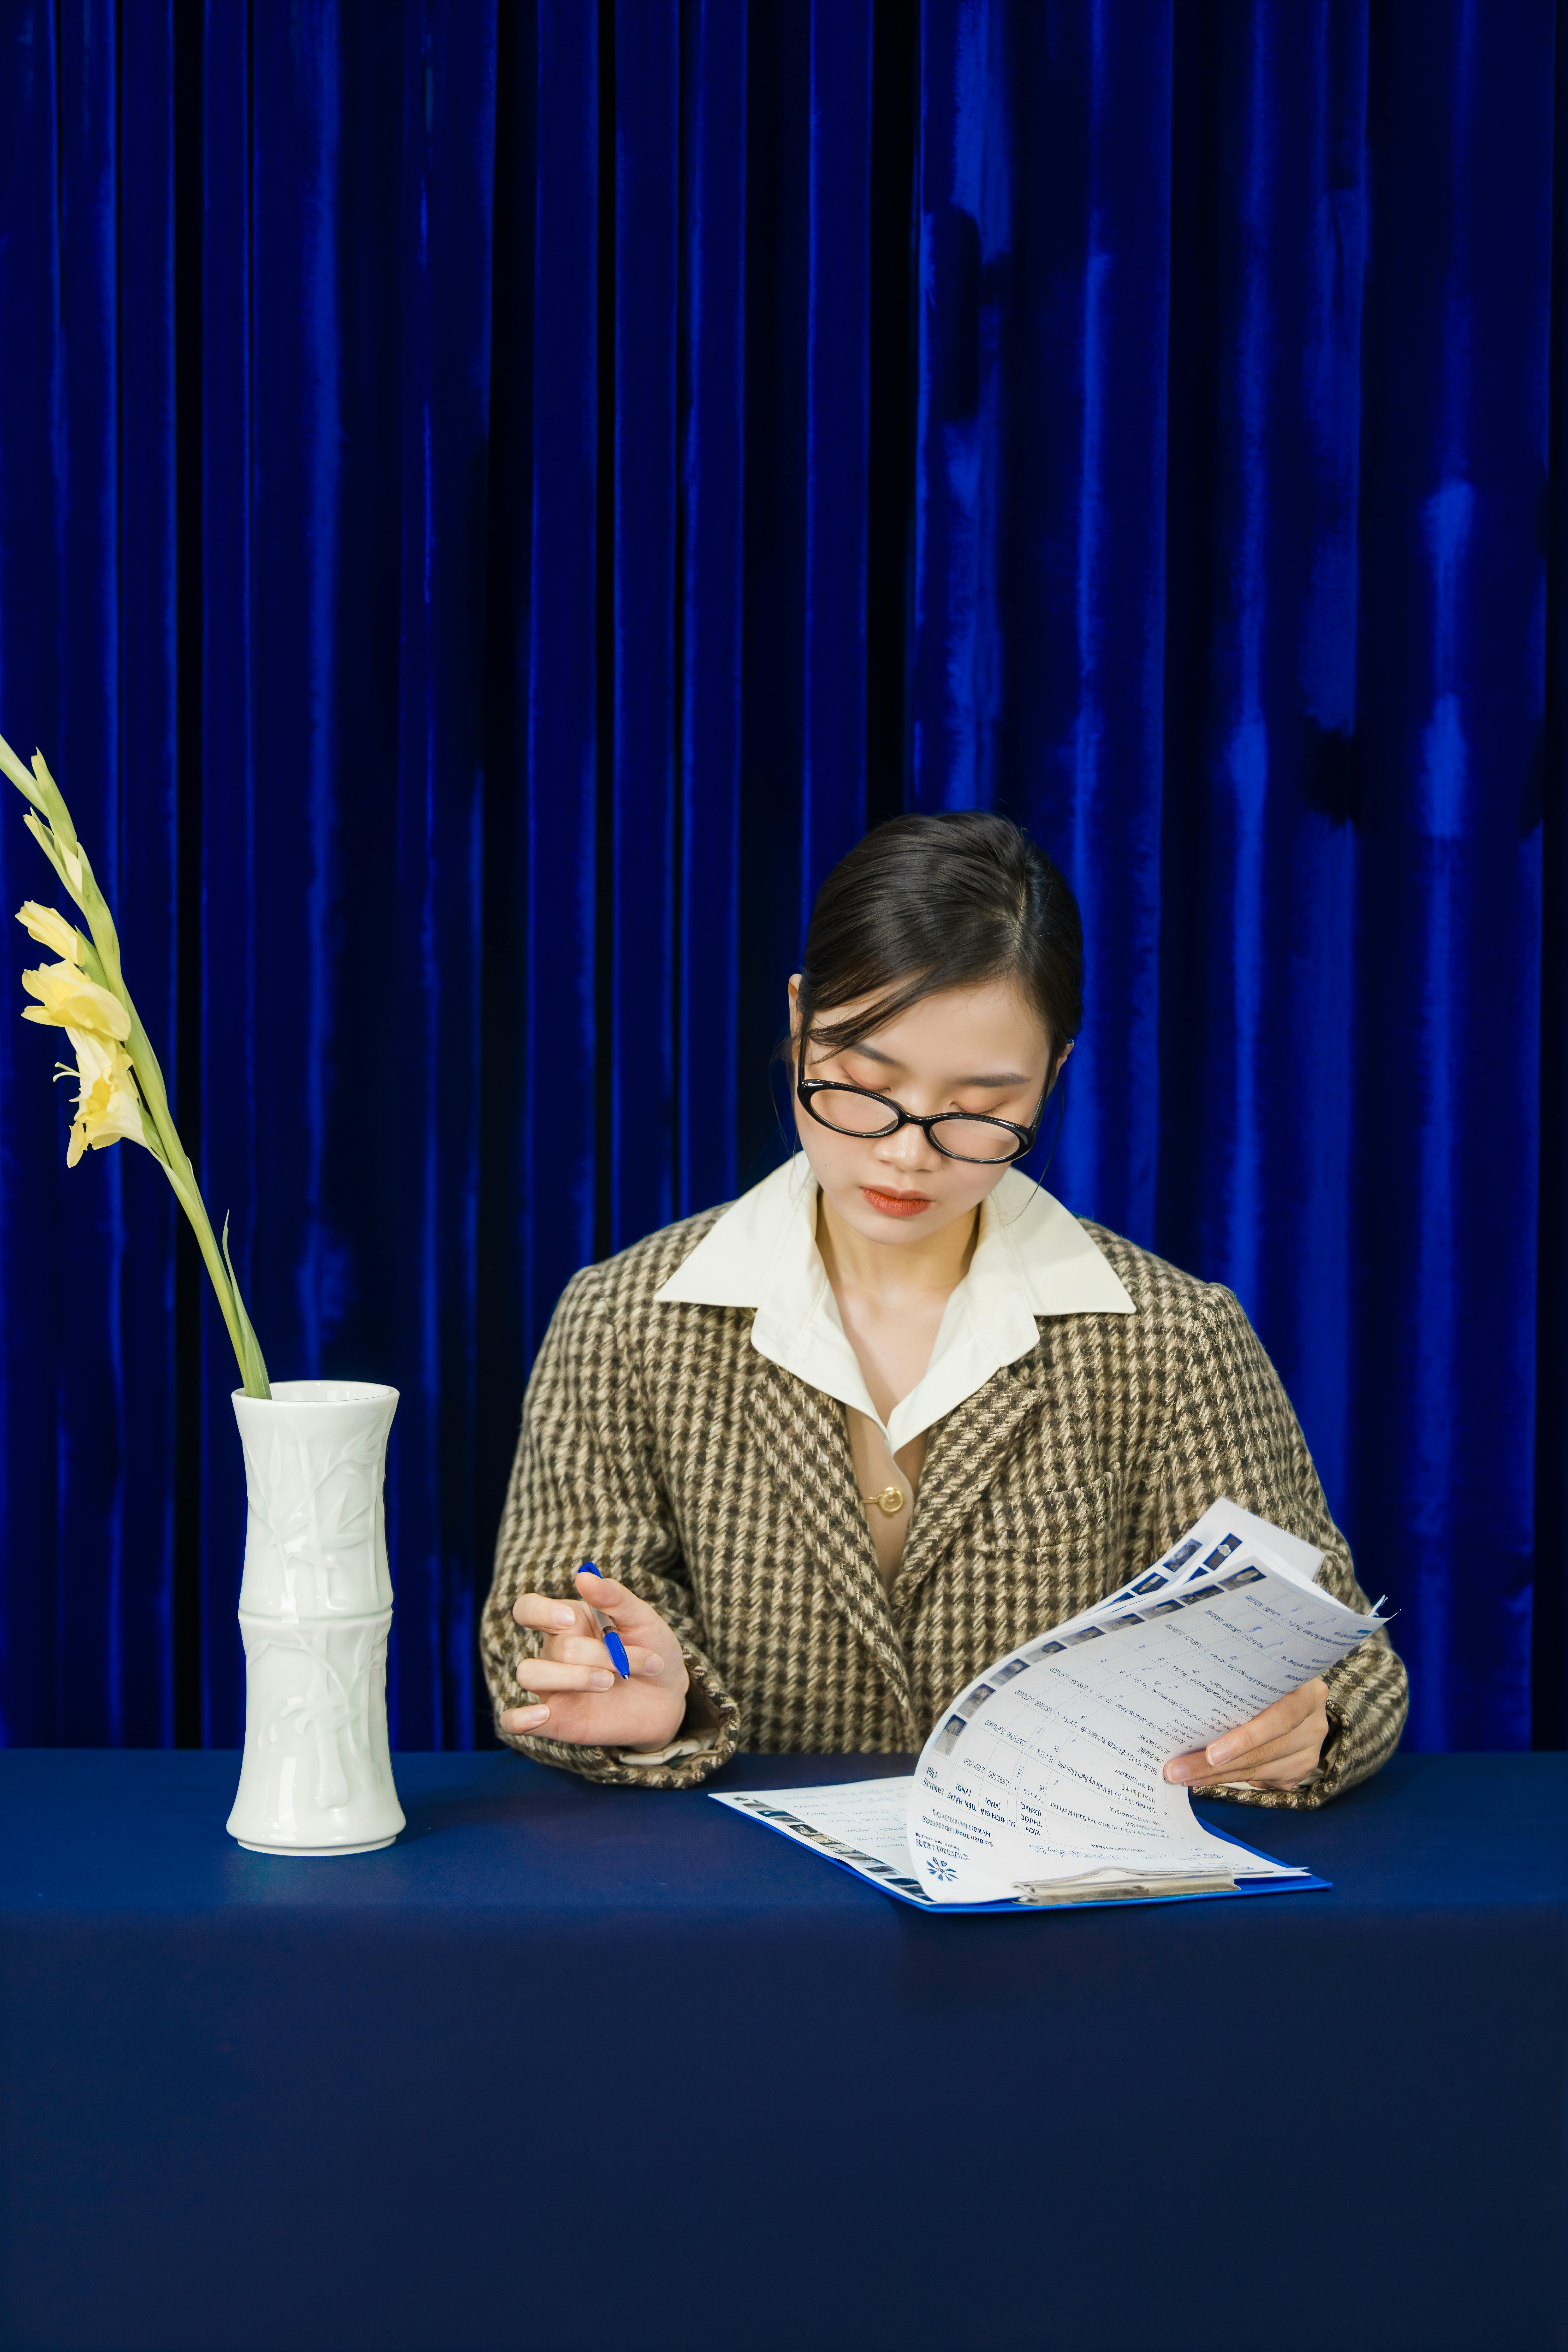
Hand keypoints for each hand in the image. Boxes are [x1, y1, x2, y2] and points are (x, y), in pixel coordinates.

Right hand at [499, 1568, 689, 1750]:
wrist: (668, 1696)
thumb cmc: (651, 1649)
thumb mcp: (642, 1619)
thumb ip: (614, 1597)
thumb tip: (583, 1576)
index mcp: (568, 1621)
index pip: (528, 1608)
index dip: (540, 1611)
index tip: (569, 1619)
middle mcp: (554, 1651)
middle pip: (555, 1647)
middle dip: (600, 1655)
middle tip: (629, 1665)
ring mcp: (552, 1686)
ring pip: (529, 1674)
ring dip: (572, 1678)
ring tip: (608, 1683)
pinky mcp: (554, 1719)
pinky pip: (514, 1721)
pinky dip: (519, 1719)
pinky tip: (542, 1715)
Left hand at [1163, 1676, 1329, 1791]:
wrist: (1298, 1696)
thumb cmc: (1268, 1680)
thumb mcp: (1262, 1675)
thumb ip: (1241, 1687)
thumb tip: (1188, 1708)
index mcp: (1308, 1693)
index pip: (1281, 1717)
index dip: (1246, 1738)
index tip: (1212, 1753)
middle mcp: (1314, 1724)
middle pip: (1262, 1752)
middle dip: (1214, 1765)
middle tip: (1178, 1770)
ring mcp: (1309, 1751)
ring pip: (1257, 1771)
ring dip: (1216, 1776)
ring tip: (1182, 1775)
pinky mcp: (1299, 1771)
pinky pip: (1261, 1780)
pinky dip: (1230, 1778)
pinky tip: (1205, 1776)